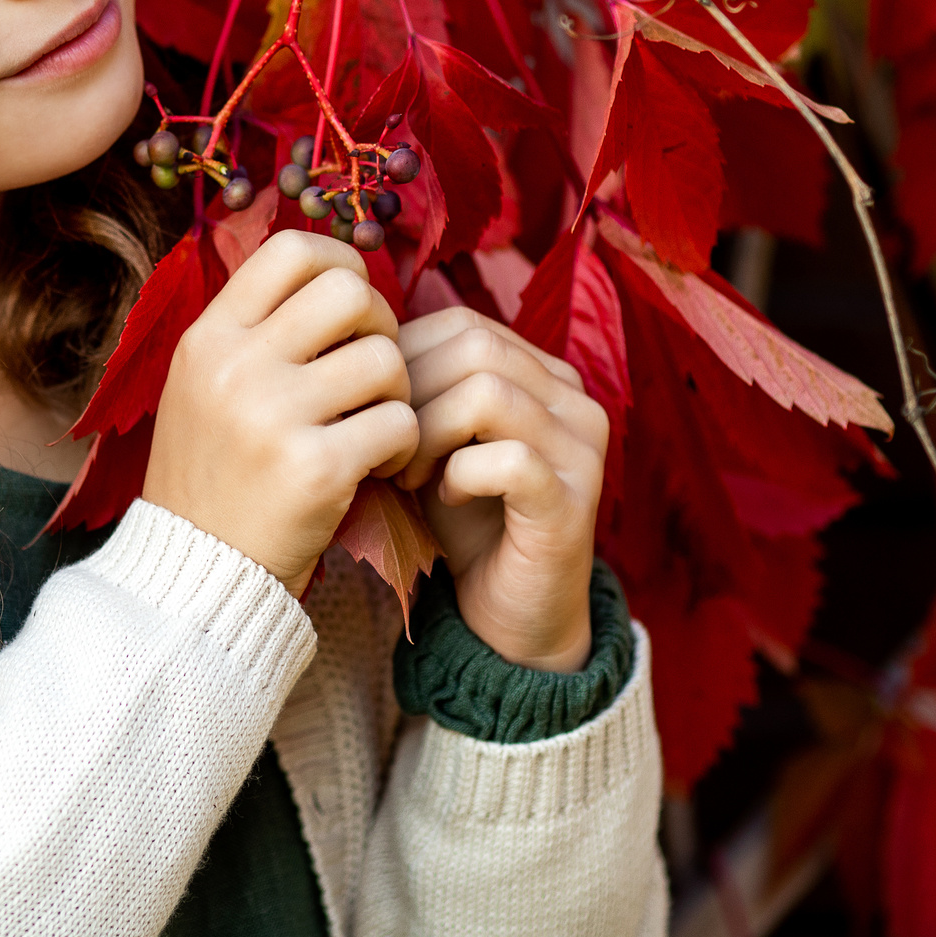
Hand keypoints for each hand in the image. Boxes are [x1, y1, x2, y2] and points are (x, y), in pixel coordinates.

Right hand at [144, 232, 419, 594]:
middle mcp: (234, 366)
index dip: (341, 261)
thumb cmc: (215, 470)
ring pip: (386, 359)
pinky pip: (400, 423)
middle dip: (381, 325)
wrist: (198, 570)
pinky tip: (381, 466)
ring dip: (398, 392)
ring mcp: (272, 416)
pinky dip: (405, 445)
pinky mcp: (315, 469)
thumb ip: (256, 330)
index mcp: (208, 337)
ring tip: (376, 424)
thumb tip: (335, 270)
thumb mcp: (204, 384)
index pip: (291, 249)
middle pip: (350, 292)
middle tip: (374, 368)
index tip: (354, 303)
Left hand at [395, 306, 606, 670]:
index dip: (403, 359)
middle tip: (384, 445)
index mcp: (544, 373)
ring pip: (489, 393)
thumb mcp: (432, 440)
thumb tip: (353, 344)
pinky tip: (444, 498)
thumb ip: (412, 390)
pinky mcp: (572, 503)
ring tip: (407, 473)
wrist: (507, 613)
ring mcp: (582, 450)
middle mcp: (574, 400)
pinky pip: (509, 460)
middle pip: (476, 346)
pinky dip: (459, 475)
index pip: (463, 323)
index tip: (374, 411)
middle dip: (410, 392)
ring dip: (428, 432)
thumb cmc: (462, 517)